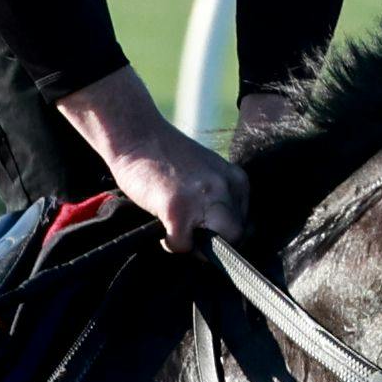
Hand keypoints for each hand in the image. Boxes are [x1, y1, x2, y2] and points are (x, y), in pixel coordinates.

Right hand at [60, 66, 247, 254]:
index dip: (223, 231)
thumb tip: (225, 233)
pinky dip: (170, 242)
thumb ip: (220, 196)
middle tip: (192, 235)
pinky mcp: (178, 210)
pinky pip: (182, 244)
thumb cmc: (166, 157)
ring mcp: (202, 198)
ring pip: (217, 245)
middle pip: (236, 235)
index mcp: (235, 178)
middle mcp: (224, 187)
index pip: (244, 222)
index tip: (204, 228)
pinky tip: (161, 223)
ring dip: (196, 246)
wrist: (137, 136)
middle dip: (216, 244)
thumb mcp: (207, 171)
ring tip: (177, 230)